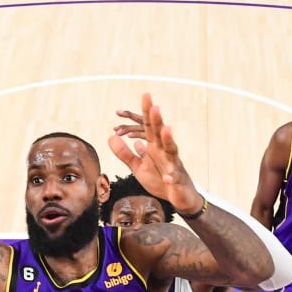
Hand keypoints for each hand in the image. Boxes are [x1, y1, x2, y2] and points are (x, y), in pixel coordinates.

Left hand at [108, 95, 202, 215]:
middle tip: (154, 106)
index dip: (146, 112)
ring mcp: (173, 165)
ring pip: (172, 150)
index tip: (145, 95)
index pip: (149, 127)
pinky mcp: (177, 180)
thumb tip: (111, 137)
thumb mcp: (138, 167)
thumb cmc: (160, 179)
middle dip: (157, 120)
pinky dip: (170, 177)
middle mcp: (165, 152)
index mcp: (155, 147)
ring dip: (169, 140)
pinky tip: (167, 177)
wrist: (179, 196)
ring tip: (166, 130)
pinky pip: (174, 178)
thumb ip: (125, 153)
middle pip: (161, 134)